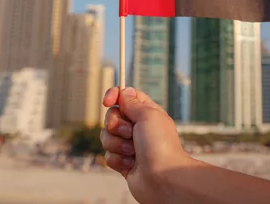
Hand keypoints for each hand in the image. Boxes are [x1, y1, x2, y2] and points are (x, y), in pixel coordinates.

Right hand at [101, 86, 190, 201]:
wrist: (163, 178)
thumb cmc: (160, 145)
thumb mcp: (148, 114)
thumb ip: (132, 102)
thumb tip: (124, 92)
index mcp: (146, 113)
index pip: (126, 96)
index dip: (114, 96)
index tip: (107, 101)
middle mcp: (138, 128)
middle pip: (112, 116)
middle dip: (116, 125)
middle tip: (130, 132)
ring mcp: (130, 145)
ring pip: (106, 136)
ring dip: (117, 144)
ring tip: (133, 152)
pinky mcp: (123, 162)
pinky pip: (108, 155)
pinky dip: (118, 160)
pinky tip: (131, 165)